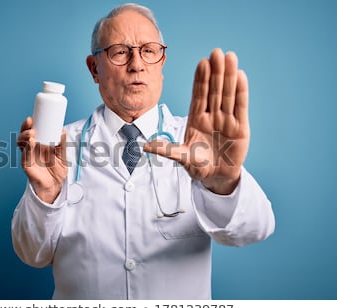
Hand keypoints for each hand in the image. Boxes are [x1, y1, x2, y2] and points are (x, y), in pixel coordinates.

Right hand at [17, 117, 67, 202]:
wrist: (55, 185)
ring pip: (21, 143)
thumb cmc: (57, 169)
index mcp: (37, 144)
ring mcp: (27, 156)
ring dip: (24, 136)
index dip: (29, 124)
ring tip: (32, 132)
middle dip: (25, 127)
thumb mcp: (62, 154)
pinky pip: (25, 155)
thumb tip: (63, 131)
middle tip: (30, 121)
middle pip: (23, 135)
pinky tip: (31, 142)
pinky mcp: (27, 165)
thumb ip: (63, 143)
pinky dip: (27, 148)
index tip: (32, 117)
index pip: (30, 131)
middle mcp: (30, 149)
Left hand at [144, 48, 249, 194]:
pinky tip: (240, 76)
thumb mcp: (181, 157)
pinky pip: (240, 107)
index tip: (202, 62)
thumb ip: (167, 150)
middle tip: (217, 52)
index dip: (201, 79)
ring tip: (231, 57)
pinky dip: (241, 92)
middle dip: (215, 72)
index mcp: (196, 119)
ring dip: (229, 77)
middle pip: (214, 90)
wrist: (216, 177)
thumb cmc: (197, 166)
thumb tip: (145, 146)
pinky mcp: (240, 127)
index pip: (199, 95)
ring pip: (227, 94)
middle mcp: (211, 116)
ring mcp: (226, 120)